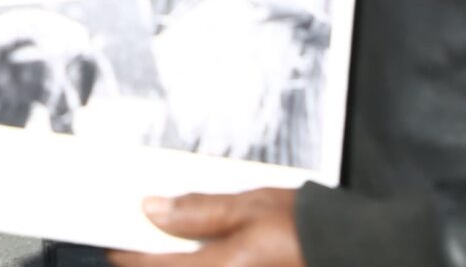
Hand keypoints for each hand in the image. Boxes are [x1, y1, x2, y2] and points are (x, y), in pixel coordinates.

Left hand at [109, 189, 301, 266]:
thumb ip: (199, 210)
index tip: (111, 237)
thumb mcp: (251, 205)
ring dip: (176, 259)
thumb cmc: (308, 229)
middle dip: (152, 257)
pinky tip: (203, 246)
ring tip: (174, 233)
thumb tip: (154, 208)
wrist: (354, 250)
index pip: (151, 266)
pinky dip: (199, 260)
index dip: (125, 252)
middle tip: (140, 234)